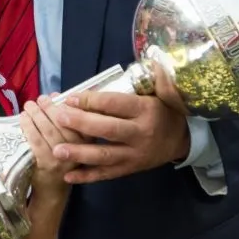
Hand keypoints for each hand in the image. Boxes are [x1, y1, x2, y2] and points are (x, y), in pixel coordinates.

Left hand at [19, 94, 83, 195]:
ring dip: (37, 114)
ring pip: (49, 130)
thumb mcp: (75, 142)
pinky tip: (24, 119)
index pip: (81, 119)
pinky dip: (29, 126)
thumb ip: (69, 121)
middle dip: (49, 107)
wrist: (53, 190)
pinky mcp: (48, 164)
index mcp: (89, 142)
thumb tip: (55, 97)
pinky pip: (36, 140)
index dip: (67, 105)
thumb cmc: (62, 160)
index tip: (57, 96)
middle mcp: (80, 151)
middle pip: (63, 123)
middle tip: (40, 99)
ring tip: (29, 106)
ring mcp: (63, 158)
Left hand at [52, 92, 189, 183]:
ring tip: (57, 151)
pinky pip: (107, 174)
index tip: (71, 98)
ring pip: (105, 155)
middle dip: (82, 123)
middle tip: (60, 118)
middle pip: (108, 129)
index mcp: (145, 110)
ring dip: (80, 154)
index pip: (115, 104)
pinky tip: (68, 175)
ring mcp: (135, 154)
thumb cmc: (161, 110)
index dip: (92, 100)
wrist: (180, 140)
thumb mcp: (157, 92)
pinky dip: (87, 176)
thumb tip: (134, 63)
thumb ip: (139, 81)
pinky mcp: (130, 169)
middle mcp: (141, 133)